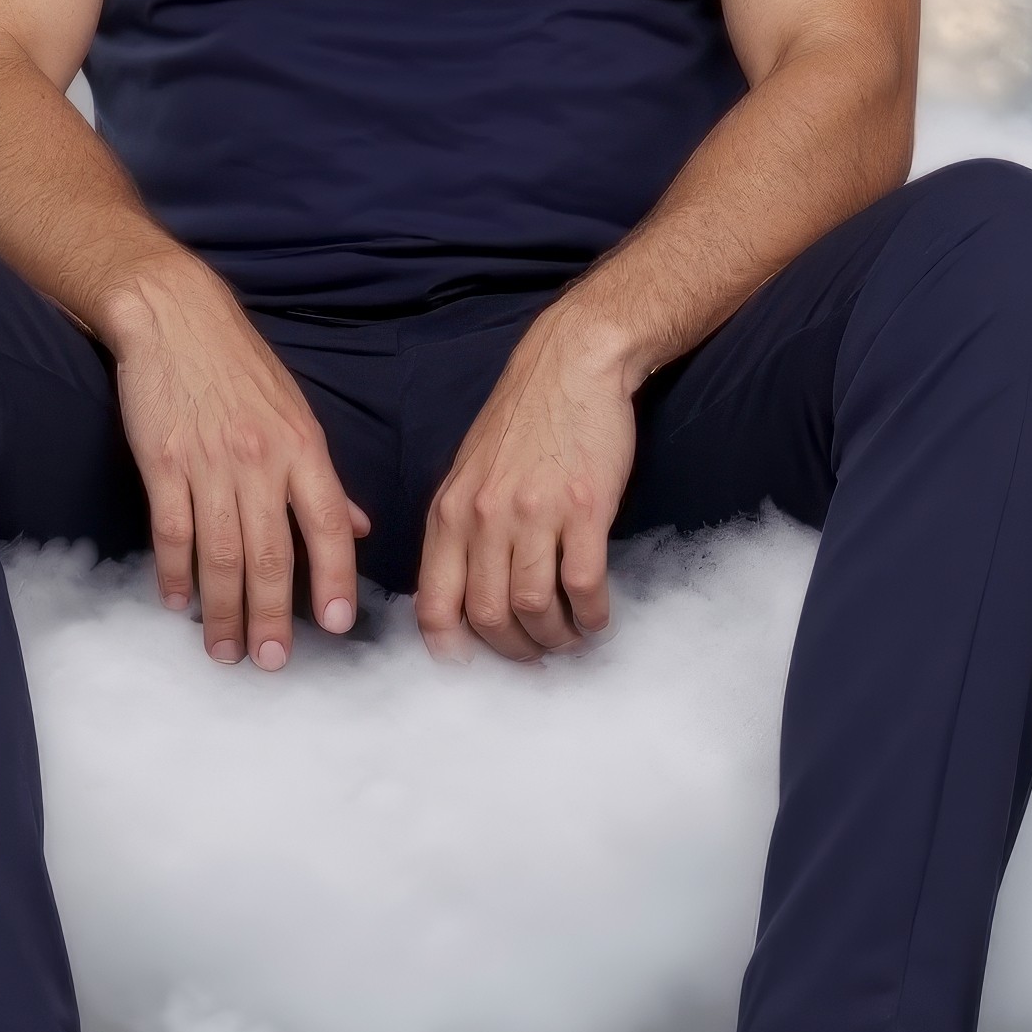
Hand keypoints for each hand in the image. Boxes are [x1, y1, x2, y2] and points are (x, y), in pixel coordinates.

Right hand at [103, 264, 367, 669]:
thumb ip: (323, 479)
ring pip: (221, 554)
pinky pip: (172, 532)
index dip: (336, 578)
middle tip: (274, 662)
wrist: (174, 316)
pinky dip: (174, 574)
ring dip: (223, 610)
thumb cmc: (239, 366)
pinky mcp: (163, 463)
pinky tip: (177, 604)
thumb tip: (360, 529)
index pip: (330, 525)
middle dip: (274, 615)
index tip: (339, 624)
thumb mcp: (295, 413)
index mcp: (302, 448)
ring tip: (226, 650)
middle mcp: (261, 460)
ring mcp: (210, 463)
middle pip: (272, 554)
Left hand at [416, 313, 640, 661]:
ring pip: (534, 608)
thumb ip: (461, 529)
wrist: (571, 365)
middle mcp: (484, 517)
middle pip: (488, 616)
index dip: (452, 649)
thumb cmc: (523, 420)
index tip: (474, 665)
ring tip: (570, 639)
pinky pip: (583, 585)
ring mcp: (534, 513)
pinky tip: (597, 619)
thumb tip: (463, 593)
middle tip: (538, 655)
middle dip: (515, 651)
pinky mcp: (584, 508)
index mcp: (449, 512)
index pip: (434, 604)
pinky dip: (591, 616)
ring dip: (556, 638)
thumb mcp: (470, 472)